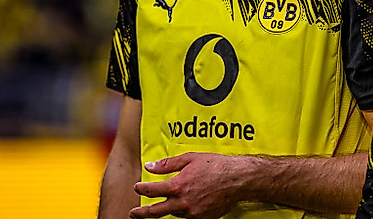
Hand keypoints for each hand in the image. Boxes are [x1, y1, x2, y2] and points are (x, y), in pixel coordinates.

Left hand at [130, 152, 258, 218]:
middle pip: (155, 212)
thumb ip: (167, 164)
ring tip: (172, 200)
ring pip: (174, 213)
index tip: (137, 187)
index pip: (152, 190)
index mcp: (178, 186)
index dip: (141, 188)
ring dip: (169, 207)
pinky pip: (188, 216)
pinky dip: (185, 210)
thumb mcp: (190, 159)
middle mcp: (183, 202)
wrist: (239, 179)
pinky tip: (190, 202)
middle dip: (141, 213)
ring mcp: (193, 213)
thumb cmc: (216, 165)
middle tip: (133, 213)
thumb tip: (149, 166)